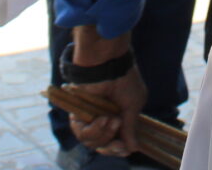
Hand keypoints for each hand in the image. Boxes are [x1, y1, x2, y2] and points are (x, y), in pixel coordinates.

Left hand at [68, 29, 145, 156]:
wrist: (105, 64)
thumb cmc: (123, 79)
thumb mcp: (133, 105)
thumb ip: (130, 128)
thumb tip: (133, 149)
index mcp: (118, 116)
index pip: (117, 141)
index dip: (120, 148)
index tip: (124, 148)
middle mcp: (104, 119)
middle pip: (104, 146)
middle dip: (112, 144)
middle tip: (117, 129)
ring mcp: (91, 118)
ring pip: (93, 143)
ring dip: (104, 134)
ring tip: (110, 119)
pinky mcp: (78, 115)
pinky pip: (83, 134)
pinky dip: (93, 130)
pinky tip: (101, 119)